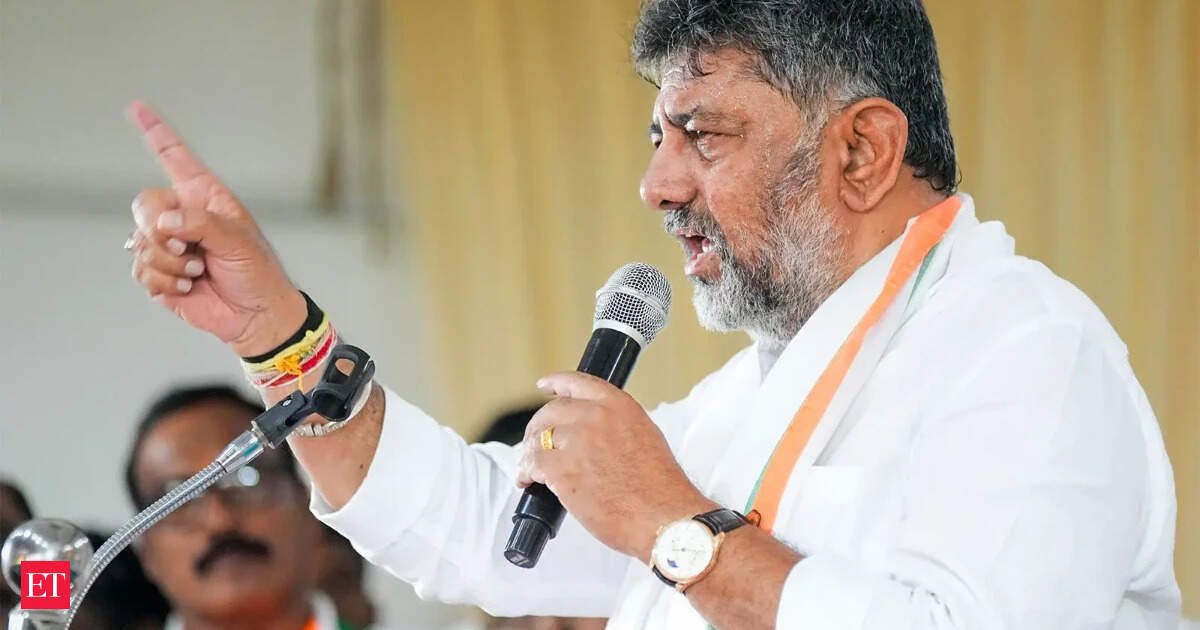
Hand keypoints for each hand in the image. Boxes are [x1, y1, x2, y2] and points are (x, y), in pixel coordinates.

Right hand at [126, 101, 304, 355]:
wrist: (255, 315)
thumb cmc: (257, 272)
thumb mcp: (238, 241)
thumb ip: (200, 224)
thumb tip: (163, 224)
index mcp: (205, 198)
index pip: (176, 157)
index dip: (156, 132)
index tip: (137, 107)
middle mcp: (183, 216)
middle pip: (144, 204)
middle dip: (160, 230)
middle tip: (187, 248)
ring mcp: (168, 245)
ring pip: (140, 242)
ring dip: (171, 264)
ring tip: (199, 272)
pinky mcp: (159, 273)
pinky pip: (141, 270)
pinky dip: (165, 282)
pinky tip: (190, 287)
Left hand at [517, 372, 717, 561]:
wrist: (664, 519)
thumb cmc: (660, 490)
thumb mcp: (646, 438)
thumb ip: (616, 426)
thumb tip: (592, 433)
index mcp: (620, 406)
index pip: (578, 383)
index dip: (556, 383)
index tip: (544, 385)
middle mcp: (597, 417)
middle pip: (551, 412)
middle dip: (539, 428)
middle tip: (535, 444)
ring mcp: (578, 441)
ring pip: (538, 438)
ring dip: (530, 454)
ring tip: (530, 469)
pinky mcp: (562, 469)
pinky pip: (532, 464)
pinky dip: (526, 473)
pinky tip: (528, 481)